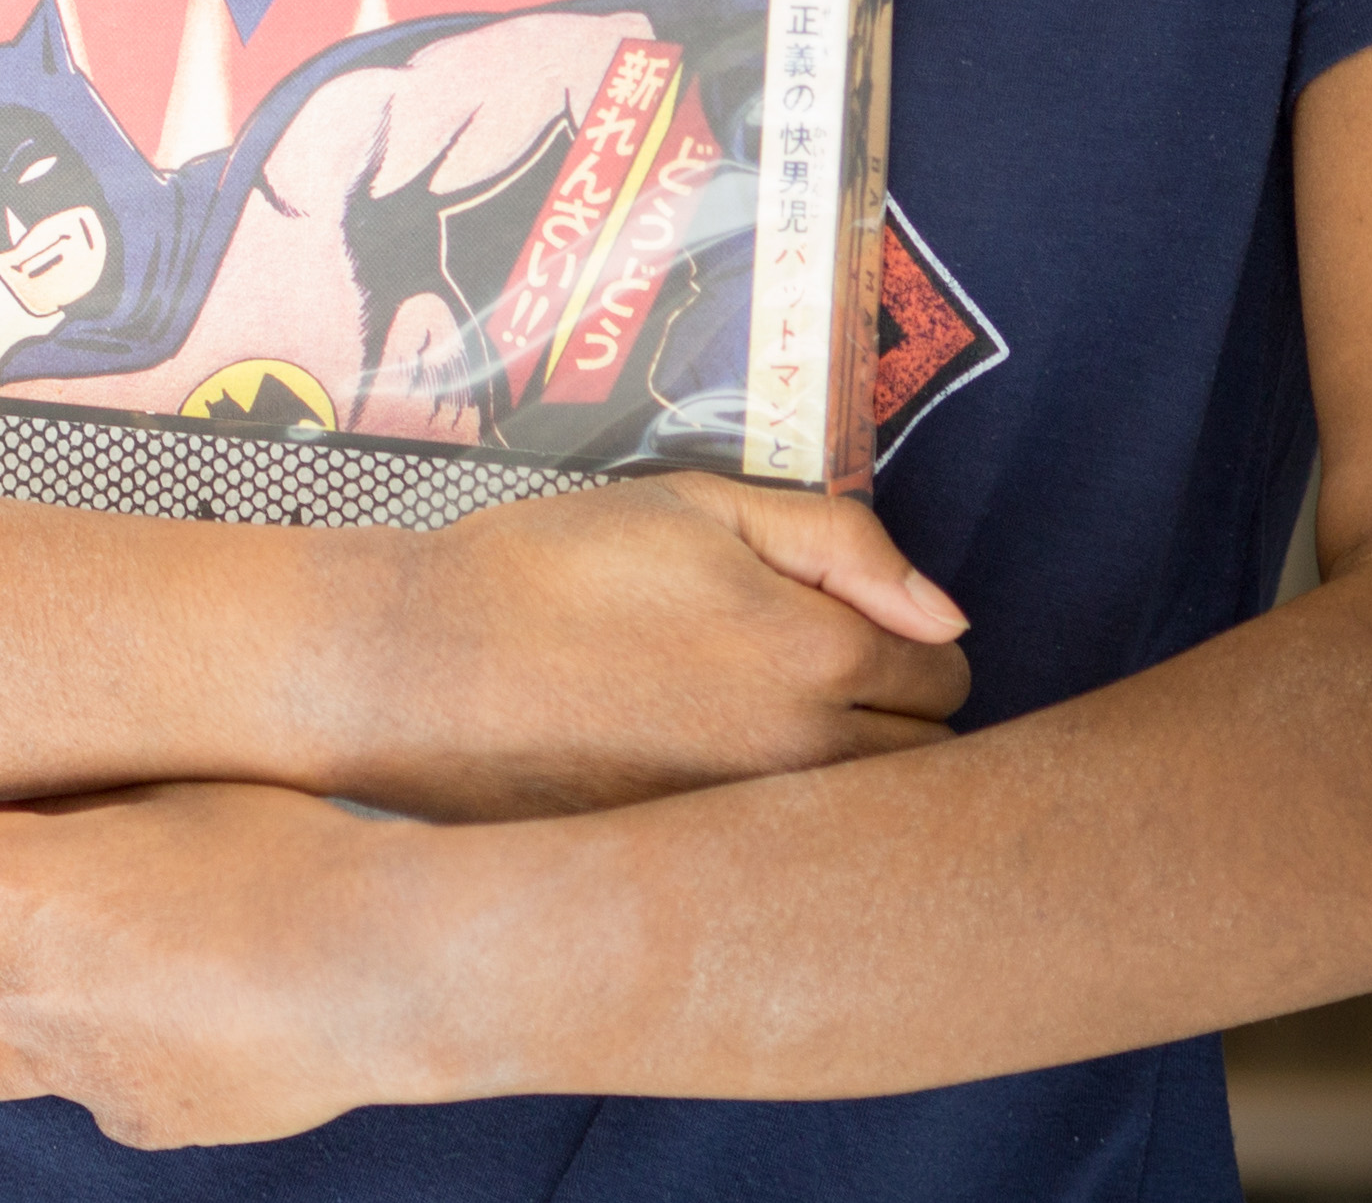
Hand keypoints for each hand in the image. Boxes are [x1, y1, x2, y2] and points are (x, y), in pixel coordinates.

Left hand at [0, 784, 454, 1146]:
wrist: (370, 965)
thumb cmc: (281, 853)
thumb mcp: (158, 789)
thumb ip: (70, 804)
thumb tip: (24, 806)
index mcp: (13, 876)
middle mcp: (16, 977)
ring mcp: (69, 1061)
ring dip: (2, 1032)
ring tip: (39, 1009)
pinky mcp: (132, 1119)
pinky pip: (95, 1093)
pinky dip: (111, 1064)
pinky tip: (167, 1031)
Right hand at [319, 474, 968, 818]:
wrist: (425, 666)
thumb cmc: (551, 568)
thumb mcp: (694, 506)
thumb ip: (838, 541)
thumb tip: (946, 616)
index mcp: (816, 653)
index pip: (945, 666)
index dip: (902, 634)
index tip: (840, 619)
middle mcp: (805, 755)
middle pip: (933, 754)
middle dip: (897, 712)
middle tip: (809, 674)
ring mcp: (756, 825)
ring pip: (875, 815)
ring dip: (856, 775)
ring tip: (767, 725)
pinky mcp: (708, 866)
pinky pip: (799, 853)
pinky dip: (789, 824)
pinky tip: (719, 773)